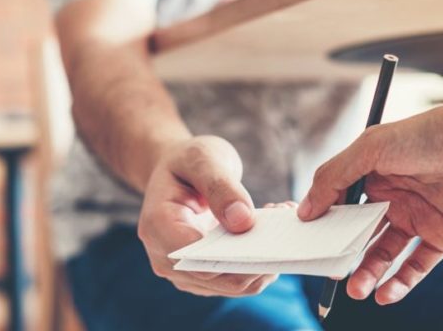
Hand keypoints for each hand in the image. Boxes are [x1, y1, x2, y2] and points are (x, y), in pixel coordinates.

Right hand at [138, 135, 277, 295]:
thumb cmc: (187, 161)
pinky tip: (269, 231)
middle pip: (222, 279)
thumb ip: (221, 186)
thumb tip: (243, 222)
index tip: (270, 231)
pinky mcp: (205, 276)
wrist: (177, 172)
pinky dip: (260, 261)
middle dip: (260, 256)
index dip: (237, 255)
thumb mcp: (203, 158)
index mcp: (158, 227)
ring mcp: (185, 271)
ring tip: (279, 218)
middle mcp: (165, 258)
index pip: (198, 260)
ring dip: (265, 260)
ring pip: (236, 285)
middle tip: (284, 217)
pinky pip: (239, 279)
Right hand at [298, 84, 442, 304]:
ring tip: (356, 289)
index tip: (306, 243)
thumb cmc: (433, 133)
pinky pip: (417, 265)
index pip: (338, 203)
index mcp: (371, 172)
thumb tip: (305, 210)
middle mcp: (392, 195)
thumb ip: (335, 176)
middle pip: (358, 232)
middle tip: (330, 271)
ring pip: (384, 253)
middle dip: (342, 254)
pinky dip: (401, 283)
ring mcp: (417, 217)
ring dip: (368, 272)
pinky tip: (386, 295)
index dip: (322, 223)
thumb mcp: (373, 147)